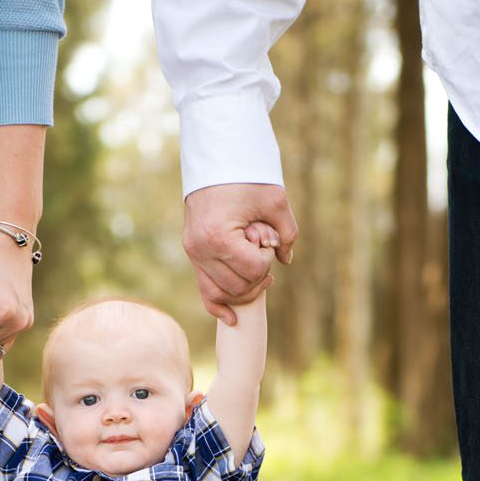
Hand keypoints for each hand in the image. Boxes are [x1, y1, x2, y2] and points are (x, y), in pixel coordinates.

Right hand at [183, 183, 296, 325]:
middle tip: (266, 254)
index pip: (252, 269)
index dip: (267, 260)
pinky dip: (218, 305)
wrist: (215, 161)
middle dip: (258, 275)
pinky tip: (232, 319)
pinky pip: (204, 289)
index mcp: (219, 236)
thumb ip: (287, 233)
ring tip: (260, 275)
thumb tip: (286, 260)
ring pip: (221, 292)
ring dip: (244, 290)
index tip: (268, 240)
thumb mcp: (275, 201)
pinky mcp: (192, 252)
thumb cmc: (247, 177)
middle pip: (237, 285)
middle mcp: (201, 249)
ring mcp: (193, 252)